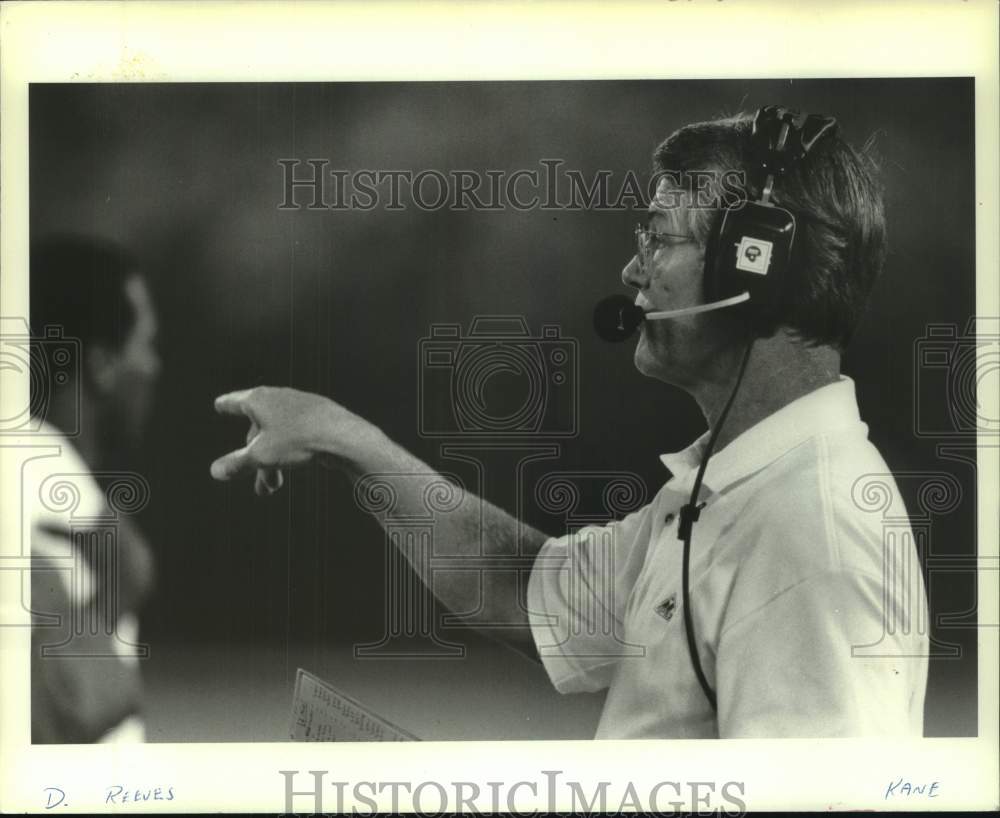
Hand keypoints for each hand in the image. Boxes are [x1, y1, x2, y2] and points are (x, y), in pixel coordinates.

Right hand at [210, 386, 366, 493]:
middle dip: (255, 461)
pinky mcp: (319, 418)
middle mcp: (279, 398)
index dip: (226, 405)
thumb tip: (215, 471)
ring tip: (274, 487)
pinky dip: (291, 453)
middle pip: (258, 431)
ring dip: (273, 463)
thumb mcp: (261, 456)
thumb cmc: (299, 439)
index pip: (235, 402)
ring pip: (278, 437)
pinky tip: (296, 465)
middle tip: (261, 488)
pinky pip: (297, 436)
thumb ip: (236, 464)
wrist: (343, 435)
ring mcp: (301, 407)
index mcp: (259, 400)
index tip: (220, 405)